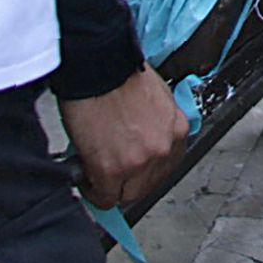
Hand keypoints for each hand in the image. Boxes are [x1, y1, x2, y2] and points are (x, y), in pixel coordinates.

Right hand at [59, 69, 189, 209]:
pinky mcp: (112, 170)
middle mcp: (162, 148)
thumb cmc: (119, 73)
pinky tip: (86, 179)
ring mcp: (139, 162)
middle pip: (148, 185)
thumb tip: (141, 141)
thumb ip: (156, 124)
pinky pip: (104, 197)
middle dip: (129, 182)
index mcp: (176, 129)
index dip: (146, 170)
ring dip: (111, 188)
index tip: (134, 170)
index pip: (166, 166)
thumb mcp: (155, 97)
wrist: (97, 65)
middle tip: (113, 175)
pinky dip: (93, 192)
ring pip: (126, 195)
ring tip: (97, 176)